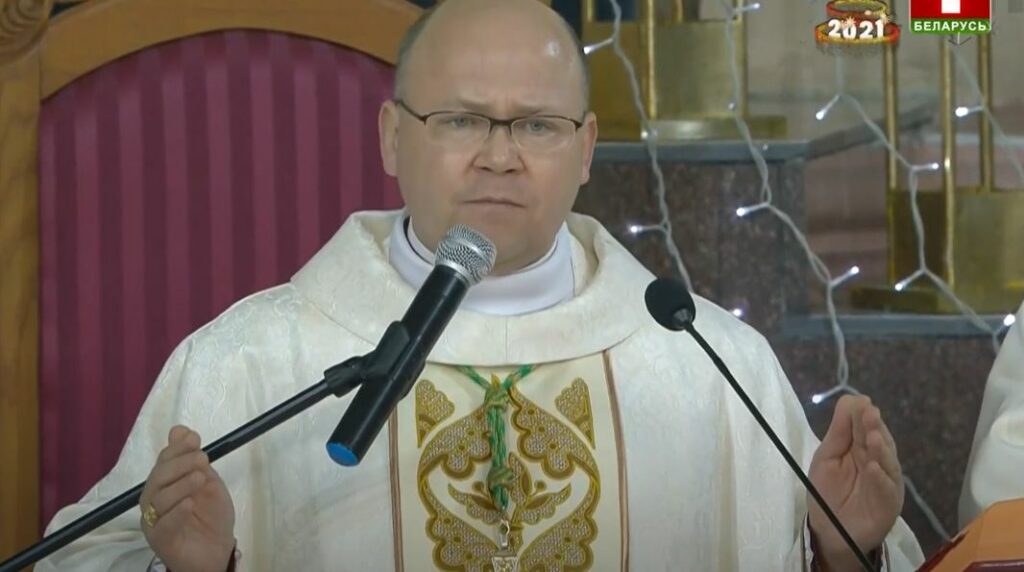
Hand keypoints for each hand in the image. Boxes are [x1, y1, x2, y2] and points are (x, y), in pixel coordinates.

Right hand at [140, 426, 235, 571]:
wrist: (217, 550)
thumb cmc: (211, 516)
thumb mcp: (209, 483)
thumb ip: (195, 460)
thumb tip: (179, 429)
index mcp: (165, 483)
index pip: (164, 461)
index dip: (177, 448)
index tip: (194, 439)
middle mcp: (154, 500)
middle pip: (158, 477)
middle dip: (180, 464)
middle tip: (202, 458)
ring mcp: (154, 520)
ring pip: (158, 499)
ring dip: (181, 485)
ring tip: (200, 478)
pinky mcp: (160, 540)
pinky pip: (162, 525)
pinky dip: (175, 513)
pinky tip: (189, 504)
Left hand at [808, 396, 902, 571]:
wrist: (830, 530)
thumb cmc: (827, 491)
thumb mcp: (827, 457)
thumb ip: (839, 431)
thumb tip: (852, 398)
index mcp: (862, 447)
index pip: (866, 426)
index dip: (862, 415)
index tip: (861, 402)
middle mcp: (879, 460)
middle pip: (879, 440)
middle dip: (874, 427)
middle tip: (870, 413)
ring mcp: (886, 480)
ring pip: (887, 461)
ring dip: (881, 449)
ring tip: (873, 437)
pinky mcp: (889, 501)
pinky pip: (886, 488)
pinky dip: (880, 478)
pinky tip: (873, 467)